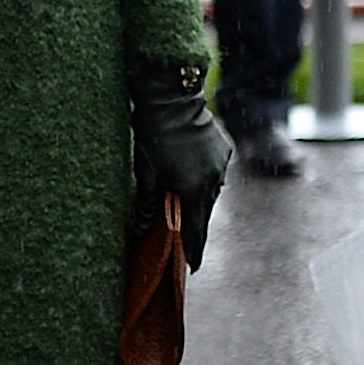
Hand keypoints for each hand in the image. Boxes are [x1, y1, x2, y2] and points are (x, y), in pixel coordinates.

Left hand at [130, 70, 231, 269]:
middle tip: (186, 240)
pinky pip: (215, 173)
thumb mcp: (145, 170)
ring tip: (185, 202)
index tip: (193, 267)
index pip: (193, 229)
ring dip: (198, 199)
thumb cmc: (153, 133)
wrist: (172, 96)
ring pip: (210, 192)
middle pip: (203, 212)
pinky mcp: (224, 150)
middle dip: (194, 225)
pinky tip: (192, 174)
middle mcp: (212, 181)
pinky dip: (204, 179)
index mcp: (192, 189)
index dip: (193, 250)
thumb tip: (140, 229)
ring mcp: (221, 165)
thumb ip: (146, 202)